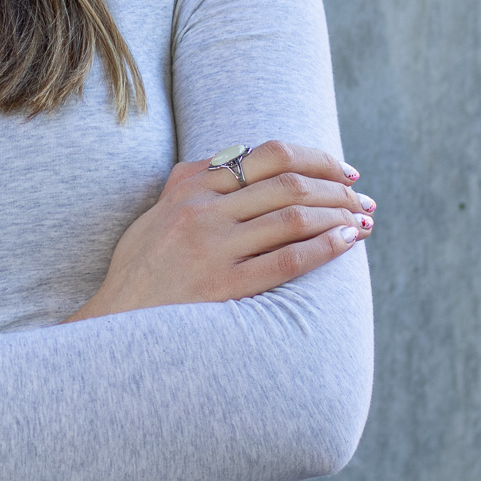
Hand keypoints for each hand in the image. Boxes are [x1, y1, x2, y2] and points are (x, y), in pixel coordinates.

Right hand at [67, 141, 373, 321]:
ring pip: (294, 216)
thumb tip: (247, 166)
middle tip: (362, 197)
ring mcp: (212, 248)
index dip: (316, 158)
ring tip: (364, 218)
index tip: (342, 170)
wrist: (117, 325)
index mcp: (188, 185)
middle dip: (337, 186)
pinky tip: (349, 241)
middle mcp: (201, 211)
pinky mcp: (224, 286)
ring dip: (340, 213)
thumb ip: (196, 187)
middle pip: (289, 181)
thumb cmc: (142, 271)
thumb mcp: (158, 214)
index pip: (269, 154)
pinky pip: (288, 258)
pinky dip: (327, 245)